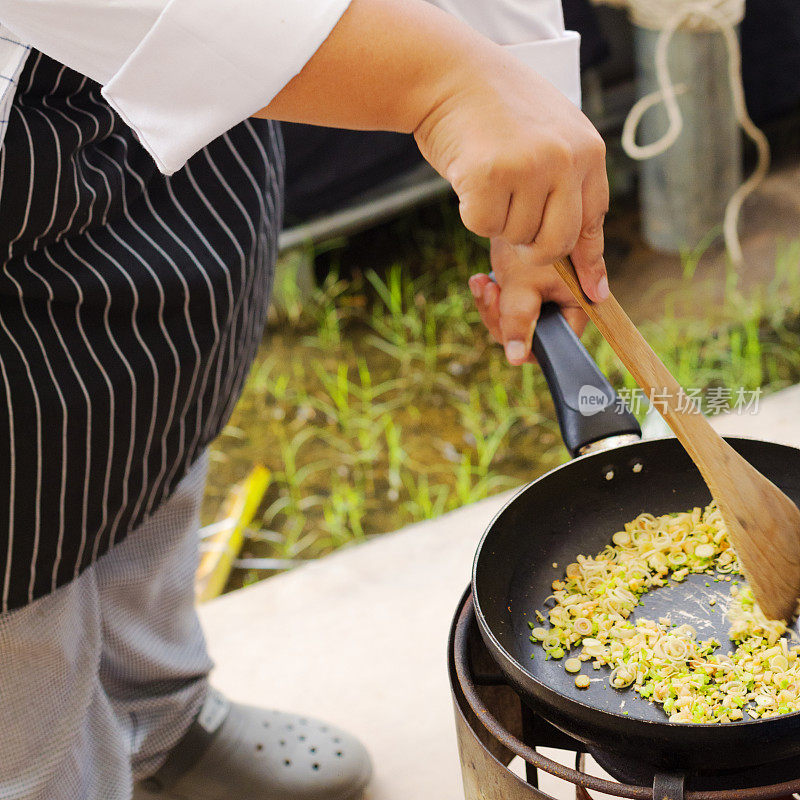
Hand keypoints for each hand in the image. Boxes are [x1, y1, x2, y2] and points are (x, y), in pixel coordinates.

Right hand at [414, 46, 608, 308]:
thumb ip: (566, 181)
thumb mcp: (550, 134)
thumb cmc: (496, 108)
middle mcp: (565, 160)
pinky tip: (469, 175)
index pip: (593, 221)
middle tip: (511, 221)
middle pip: (556, 244)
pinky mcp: (491, 176)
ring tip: (489, 176)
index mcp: (587, 151)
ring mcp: (530, 167)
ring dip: (496, 219)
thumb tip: (573, 249)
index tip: (591, 292)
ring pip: (515, 237)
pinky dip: (471, 211)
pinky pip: (482, 225)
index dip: (588, 261)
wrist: (450, 74)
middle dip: (531, 248)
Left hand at [469, 239, 587, 364]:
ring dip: (493, 305)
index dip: (527, 342)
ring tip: (483, 283)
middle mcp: (565, 304)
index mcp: (578, 306)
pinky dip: (492, 296)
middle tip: (490, 293)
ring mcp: (547, 297)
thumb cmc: (528, 241)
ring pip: (514, 321)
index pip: (556, 344)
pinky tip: (480, 280)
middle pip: (530, 334)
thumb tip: (517, 359)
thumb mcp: (523, 285)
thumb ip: (520, 321)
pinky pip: (507, 306)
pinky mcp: (528, 288)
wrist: (519, 200)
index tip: (504, 324)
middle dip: (502, 318)